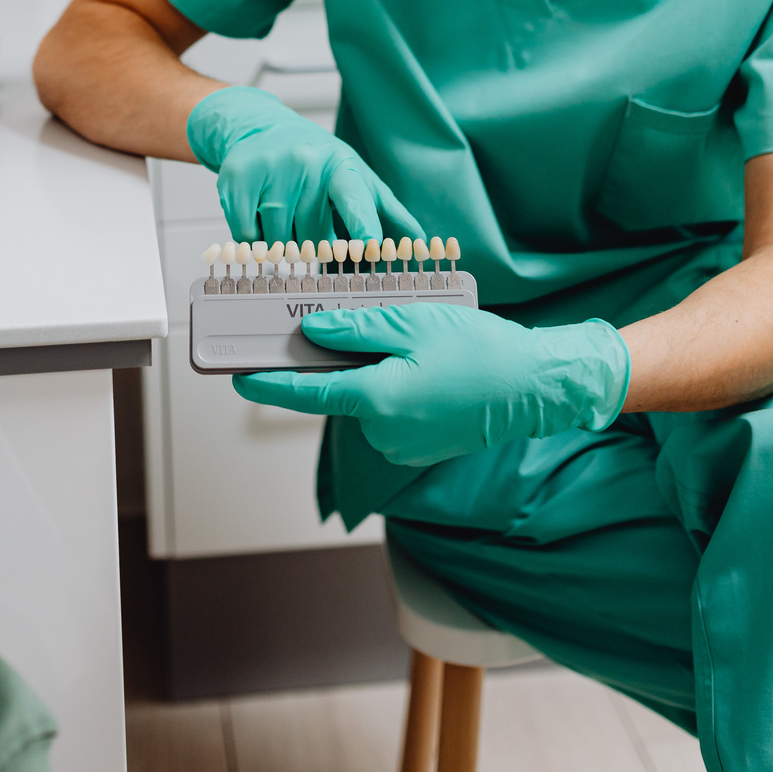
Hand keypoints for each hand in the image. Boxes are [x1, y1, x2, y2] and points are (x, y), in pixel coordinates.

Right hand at [186, 86, 421, 247]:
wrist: (261, 128)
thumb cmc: (317, 160)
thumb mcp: (357, 178)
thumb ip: (388, 213)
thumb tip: (421, 245)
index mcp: (341, 165)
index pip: (354, 199)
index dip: (363, 226)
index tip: (370, 247)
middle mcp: (306, 163)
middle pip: (312, 238)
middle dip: (312, 243)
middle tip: (310, 221)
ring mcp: (270, 169)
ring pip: (279, 242)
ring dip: (283, 242)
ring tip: (285, 212)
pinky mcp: (236, 178)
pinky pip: (248, 236)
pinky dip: (254, 238)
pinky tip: (259, 212)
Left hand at [232, 301, 630, 466]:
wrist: (534, 387)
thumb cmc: (480, 350)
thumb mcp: (413, 323)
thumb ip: (356, 330)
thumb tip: (312, 333)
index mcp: (377, 398)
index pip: (307, 393)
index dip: (268, 385)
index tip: (238, 378)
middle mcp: (383, 431)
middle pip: (339, 392)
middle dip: (339, 363)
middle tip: (359, 329)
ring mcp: (403, 445)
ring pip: (366, 401)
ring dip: (372, 374)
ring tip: (414, 344)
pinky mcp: (420, 447)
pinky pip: (389, 414)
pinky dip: (393, 390)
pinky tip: (423, 367)